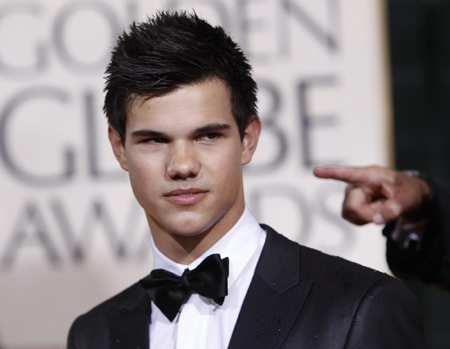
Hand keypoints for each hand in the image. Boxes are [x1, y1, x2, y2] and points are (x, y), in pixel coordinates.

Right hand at [314, 166, 430, 224]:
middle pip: (353, 206)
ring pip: (351, 214)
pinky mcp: (349, 204)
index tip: (316, 172)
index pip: (348, 174)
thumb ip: (394, 209)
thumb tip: (376, 220)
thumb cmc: (406, 190)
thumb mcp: (408, 199)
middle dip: (369, 213)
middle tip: (384, 208)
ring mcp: (351, 195)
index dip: (331, 173)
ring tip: (379, 207)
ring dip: (367, 216)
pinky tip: (373, 211)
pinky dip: (364, 219)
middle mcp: (355, 184)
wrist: (405, 194)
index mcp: (370, 175)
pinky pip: (351, 218)